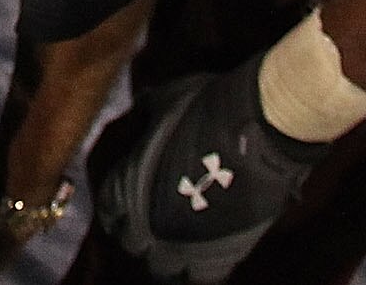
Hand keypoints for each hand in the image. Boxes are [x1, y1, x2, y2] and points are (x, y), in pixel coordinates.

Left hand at [92, 54, 328, 277]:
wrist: (256, 131)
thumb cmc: (208, 109)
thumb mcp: (165, 100)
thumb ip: (146, 112)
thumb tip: (142, 109)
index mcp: (127, 187)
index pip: (109, 210)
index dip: (118, 206)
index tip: (126, 205)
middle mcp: (148, 223)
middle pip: (134, 244)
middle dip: (142, 233)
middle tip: (156, 221)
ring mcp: (183, 244)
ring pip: (165, 268)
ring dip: (170, 255)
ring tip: (181, 241)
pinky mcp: (221, 256)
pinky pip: (204, 278)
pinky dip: (202, 269)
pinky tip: (207, 254)